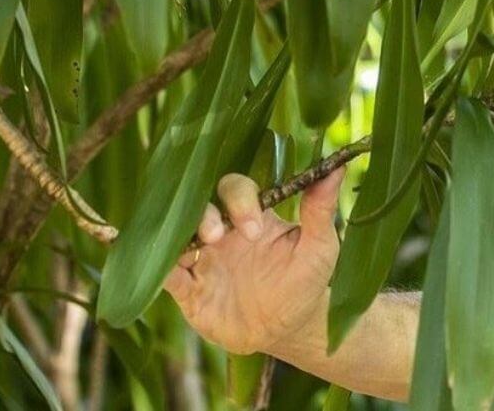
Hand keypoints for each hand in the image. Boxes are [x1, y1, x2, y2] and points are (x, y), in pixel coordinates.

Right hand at [163, 168, 344, 355]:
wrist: (290, 327)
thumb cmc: (306, 280)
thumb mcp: (320, 246)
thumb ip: (320, 209)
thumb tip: (336, 167)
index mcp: (251, 215)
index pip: (234, 189)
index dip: (239, 201)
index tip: (254, 228)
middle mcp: (222, 232)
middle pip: (198, 205)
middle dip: (203, 215)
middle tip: (219, 237)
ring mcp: (203, 259)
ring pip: (176, 236)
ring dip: (178, 238)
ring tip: (196, 250)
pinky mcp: (189, 290)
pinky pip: (165, 276)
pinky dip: (157, 271)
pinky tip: (159, 271)